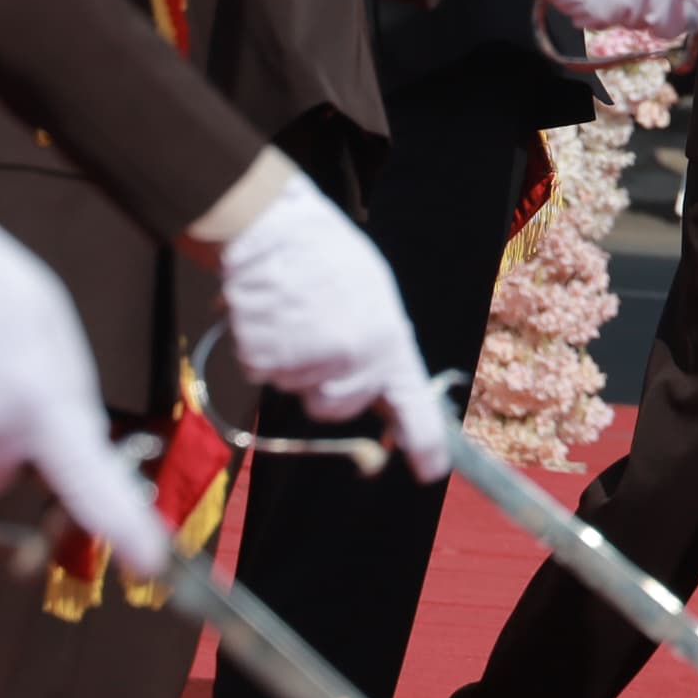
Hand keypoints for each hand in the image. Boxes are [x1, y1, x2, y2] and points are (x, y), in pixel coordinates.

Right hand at [212, 170, 452, 480]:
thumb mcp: (376, 297)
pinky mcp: (266, 363)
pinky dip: (265, 352)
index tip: (432, 469)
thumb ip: (382, 345)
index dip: (424, 442)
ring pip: (300, 390)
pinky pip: (265, 375)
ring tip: (298, 315)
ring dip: (296, 364)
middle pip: (338, 407)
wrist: (274, 228)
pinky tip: (272, 317)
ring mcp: (307, 366)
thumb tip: (383, 388)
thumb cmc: (329, 257)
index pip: (412, 406)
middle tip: (322, 336)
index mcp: (389, 342)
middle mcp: (353, 362)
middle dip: (331, 384)